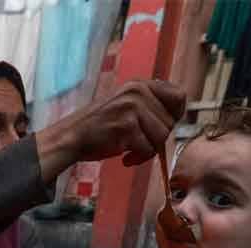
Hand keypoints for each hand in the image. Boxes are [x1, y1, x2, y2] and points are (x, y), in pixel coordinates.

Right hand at [37, 80, 185, 181]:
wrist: (71, 137)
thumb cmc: (100, 126)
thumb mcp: (126, 104)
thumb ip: (149, 104)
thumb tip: (176, 115)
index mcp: (140, 84)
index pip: (179, 95)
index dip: (176, 115)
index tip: (162, 127)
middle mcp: (138, 92)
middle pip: (170, 122)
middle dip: (157, 138)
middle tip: (138, 144)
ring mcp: (132, 108)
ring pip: (161, 137)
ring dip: (148, 150)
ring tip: (131, 152)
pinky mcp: (126, 126)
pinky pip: (147, 149)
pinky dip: (138, 159)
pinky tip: (124, 158)